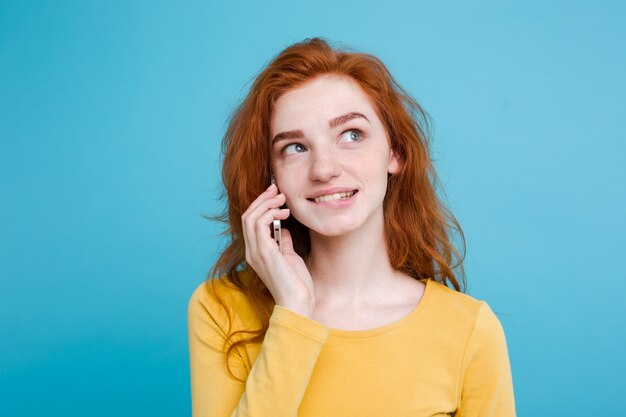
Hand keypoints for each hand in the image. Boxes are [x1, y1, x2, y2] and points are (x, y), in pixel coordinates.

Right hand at [241, 183, 315, 317]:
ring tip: (282, 197)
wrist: (298, 302)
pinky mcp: (263, 253)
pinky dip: (270, 213)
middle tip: (276, 189)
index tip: (275, 194)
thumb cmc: (297, 284)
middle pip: (248, 216)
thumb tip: (284, 228)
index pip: (251, 222)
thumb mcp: (290, 257)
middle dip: (262, 199)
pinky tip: (284, 212)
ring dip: (266, 203)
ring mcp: (255, 252)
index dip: (261, 205)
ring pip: (251, 217)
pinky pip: (259, 225)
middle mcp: (252, 251)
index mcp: (256, 252)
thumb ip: (283, 242)